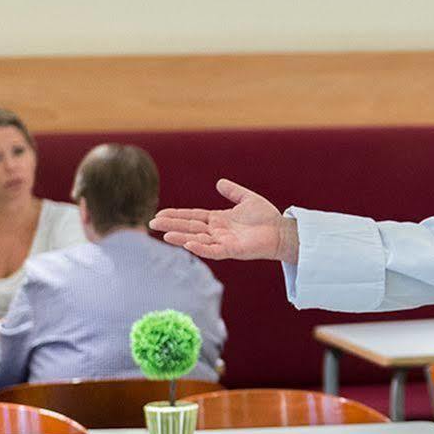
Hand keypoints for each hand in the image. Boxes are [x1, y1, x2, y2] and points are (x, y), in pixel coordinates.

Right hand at [152, 179, 296, 262]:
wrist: (282, 231)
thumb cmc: (267, 218)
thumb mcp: (247, 199)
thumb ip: (233, 192)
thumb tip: (219, 182)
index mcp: (218, 220)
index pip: (192, 217)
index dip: (176, 215)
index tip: (159, 213)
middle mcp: (217, 232)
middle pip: (189, 228)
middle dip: (171, 225)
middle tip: (152, 223)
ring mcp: (223, 242)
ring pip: (197, 240)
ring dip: (181, 238)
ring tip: (164, 235)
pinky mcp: (232, 250)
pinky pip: (213, 250)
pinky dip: (200, 248)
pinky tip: (188, 244)